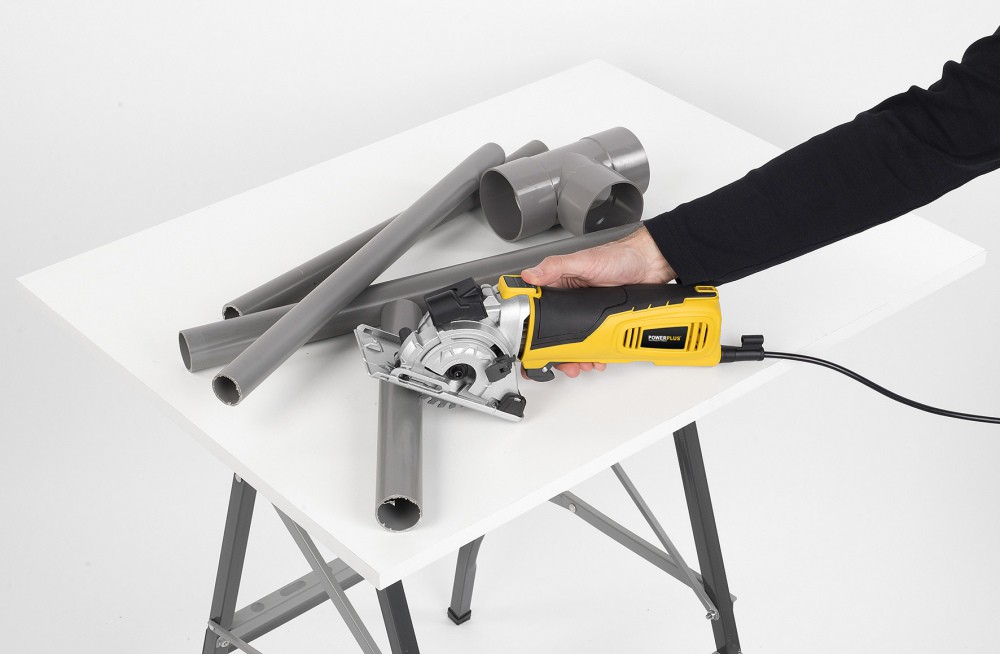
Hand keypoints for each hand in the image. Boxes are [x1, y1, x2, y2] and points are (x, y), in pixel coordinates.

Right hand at [519, 225, 676, 377]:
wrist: (650, 264)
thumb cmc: (618, 256)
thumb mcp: (583, 261)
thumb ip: (555, 267)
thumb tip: (530, 275)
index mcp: (560, 284)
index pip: (538, 308)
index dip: (532, 328)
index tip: (531, 345)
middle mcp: (571, 300)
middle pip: (556, 332)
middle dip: (558, 351)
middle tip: (562, 362)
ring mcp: (588, 312)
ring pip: (576, 341)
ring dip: (576, 356)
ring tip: (582, 363)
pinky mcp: (604, 320)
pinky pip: (595, 341)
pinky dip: (595, 353)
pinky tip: (597, 357)